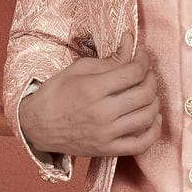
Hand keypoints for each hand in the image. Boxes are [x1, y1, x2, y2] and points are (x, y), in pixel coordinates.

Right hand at [20, 27, 161, 158]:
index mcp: (91, 89)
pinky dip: (154, 131)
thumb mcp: (78, 70)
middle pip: (145, 93)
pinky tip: (152, 118)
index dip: (144, 60)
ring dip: (155, 101)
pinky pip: (142, 144)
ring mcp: (106, 134)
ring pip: (147, 116)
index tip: (142, 55)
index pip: (133, 72)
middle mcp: (101, 113)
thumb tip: (130, 41)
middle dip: (151, 78)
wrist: (37, 127)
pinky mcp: (107, 150)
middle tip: (146, 73)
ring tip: (148, 93)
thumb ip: (109, 59)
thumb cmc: (56, 95)